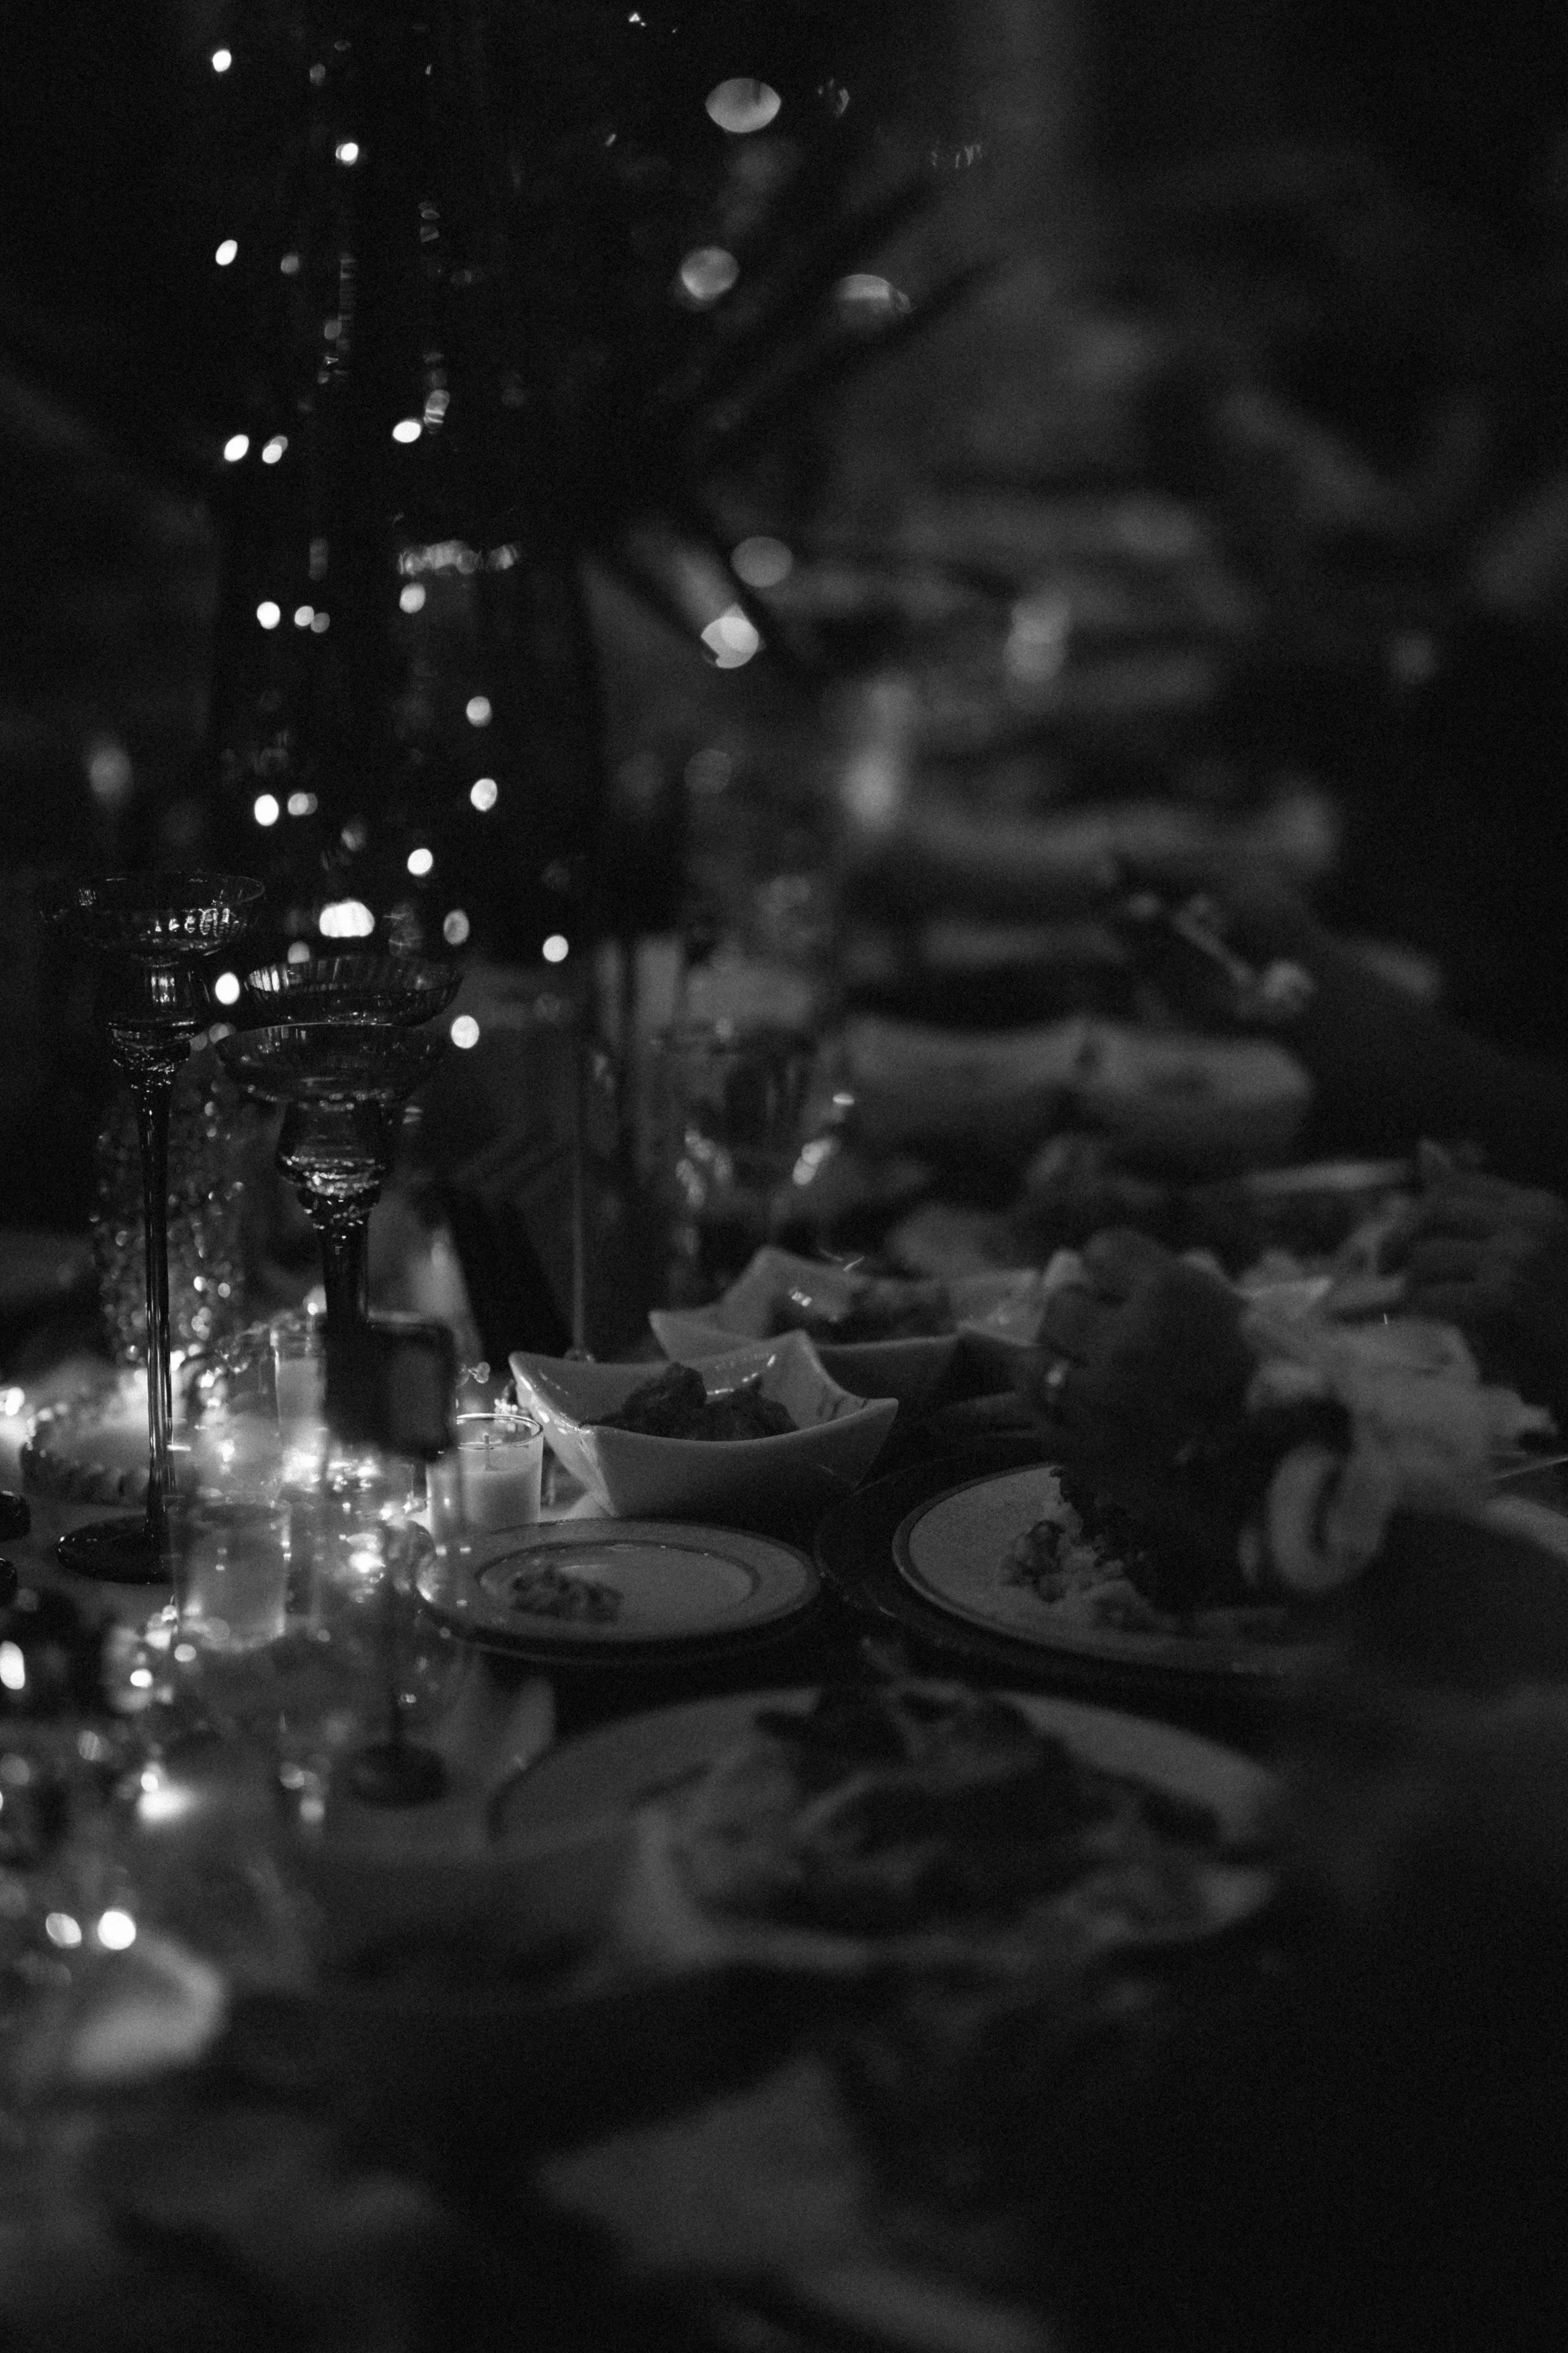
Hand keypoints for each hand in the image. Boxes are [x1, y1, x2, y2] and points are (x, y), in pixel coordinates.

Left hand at [1015, 1228, 1252, 1484]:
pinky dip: (1052, 1412)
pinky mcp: (1081, 1451)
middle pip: (1061, 1305)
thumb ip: (1170, 1291)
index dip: (1110, 1271)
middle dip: (1081, 1318)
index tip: (1120, 1288)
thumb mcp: (1234, 1315)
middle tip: (1103, 1338)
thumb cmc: (1271, 1391)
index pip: (1101, 1251)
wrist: (1285, 1483)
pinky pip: (1038, 1416)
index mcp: (1169, 1295)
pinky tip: (1078, 1415)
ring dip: (1055, 1364)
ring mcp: (1097, 1399)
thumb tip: (1111, 1279)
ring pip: (1034, 1362)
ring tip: (1081, 1377)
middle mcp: (1125, 1340)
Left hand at [1380, 1171, 1567, 1413]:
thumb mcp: (1524, 1247)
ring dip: (1411, 1283)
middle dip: (1400, 1239)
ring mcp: (1515, 1260)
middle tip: (1386, 1268)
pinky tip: (1430, 1319)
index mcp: (1536, 1206)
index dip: (1419, 1211)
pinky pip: (1430, 1296)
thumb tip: (1424, 1147)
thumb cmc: (1557, 1313)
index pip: (1455, 1185)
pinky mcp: (1500, 1301)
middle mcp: (1528, 1224)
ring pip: (1426, 1256)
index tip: (1407, 1238)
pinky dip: (1419, 1309)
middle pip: (1435, 1212)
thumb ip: (1476, 1206)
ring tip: (1421, 1302)